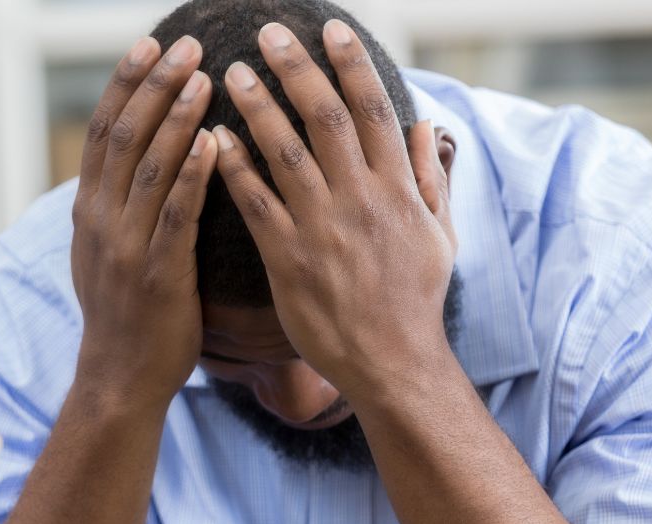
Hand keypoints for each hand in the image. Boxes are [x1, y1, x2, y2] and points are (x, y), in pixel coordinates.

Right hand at [71, 34, 218, 413]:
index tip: (150, 44)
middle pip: (124, 137)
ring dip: (177, 118)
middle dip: (154, 86)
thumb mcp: (106, 252)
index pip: (104, 132)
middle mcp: (100, 221)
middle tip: (188, 45)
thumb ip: (118, 206)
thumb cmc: (127, 315)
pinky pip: (175, 215)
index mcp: (89, 211)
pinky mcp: (156, 274)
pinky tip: (216, 142)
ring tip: (206, 77)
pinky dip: (194, 175)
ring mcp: (125, 247)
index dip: (126, 84)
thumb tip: (134, 162)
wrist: (120, 379)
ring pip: (148, 168)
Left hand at [213, 20, 456, 401]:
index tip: (330, 29)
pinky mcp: (289, 259)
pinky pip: (256, 204)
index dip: (351, 64)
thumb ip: (428, 178)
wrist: (393, 362)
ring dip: (257, 106)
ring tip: (231, 72)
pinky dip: (234, 168)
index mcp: (397, 189)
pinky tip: (211, 139)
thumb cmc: (415, 300)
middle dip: (296, 69)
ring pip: (286, 153)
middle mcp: (361, 200)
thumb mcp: (440, 235)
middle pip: (326, 118)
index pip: (373, 110)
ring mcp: (323, 228)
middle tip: (268, 32)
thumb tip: (423, 125)